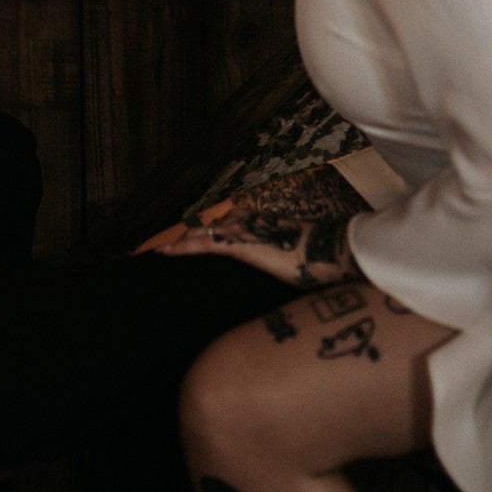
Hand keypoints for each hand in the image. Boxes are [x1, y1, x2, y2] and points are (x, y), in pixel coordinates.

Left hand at [154, 199, 358, 287]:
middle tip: (169, 248)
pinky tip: (165, 253)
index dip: (210, 232)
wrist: (329, 253)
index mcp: (261, 222)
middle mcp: (248, 221)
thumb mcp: (297, 258)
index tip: (197, 237)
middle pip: (210, 228)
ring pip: (202, 234)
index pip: (228, 224)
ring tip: (162, 252)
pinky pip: (204, 245)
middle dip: (190, 237)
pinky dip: (183, 249)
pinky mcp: (239, 245)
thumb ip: (284, 258)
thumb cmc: (319, 260)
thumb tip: (285, 270)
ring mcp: (242, 231)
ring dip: (182, 244)